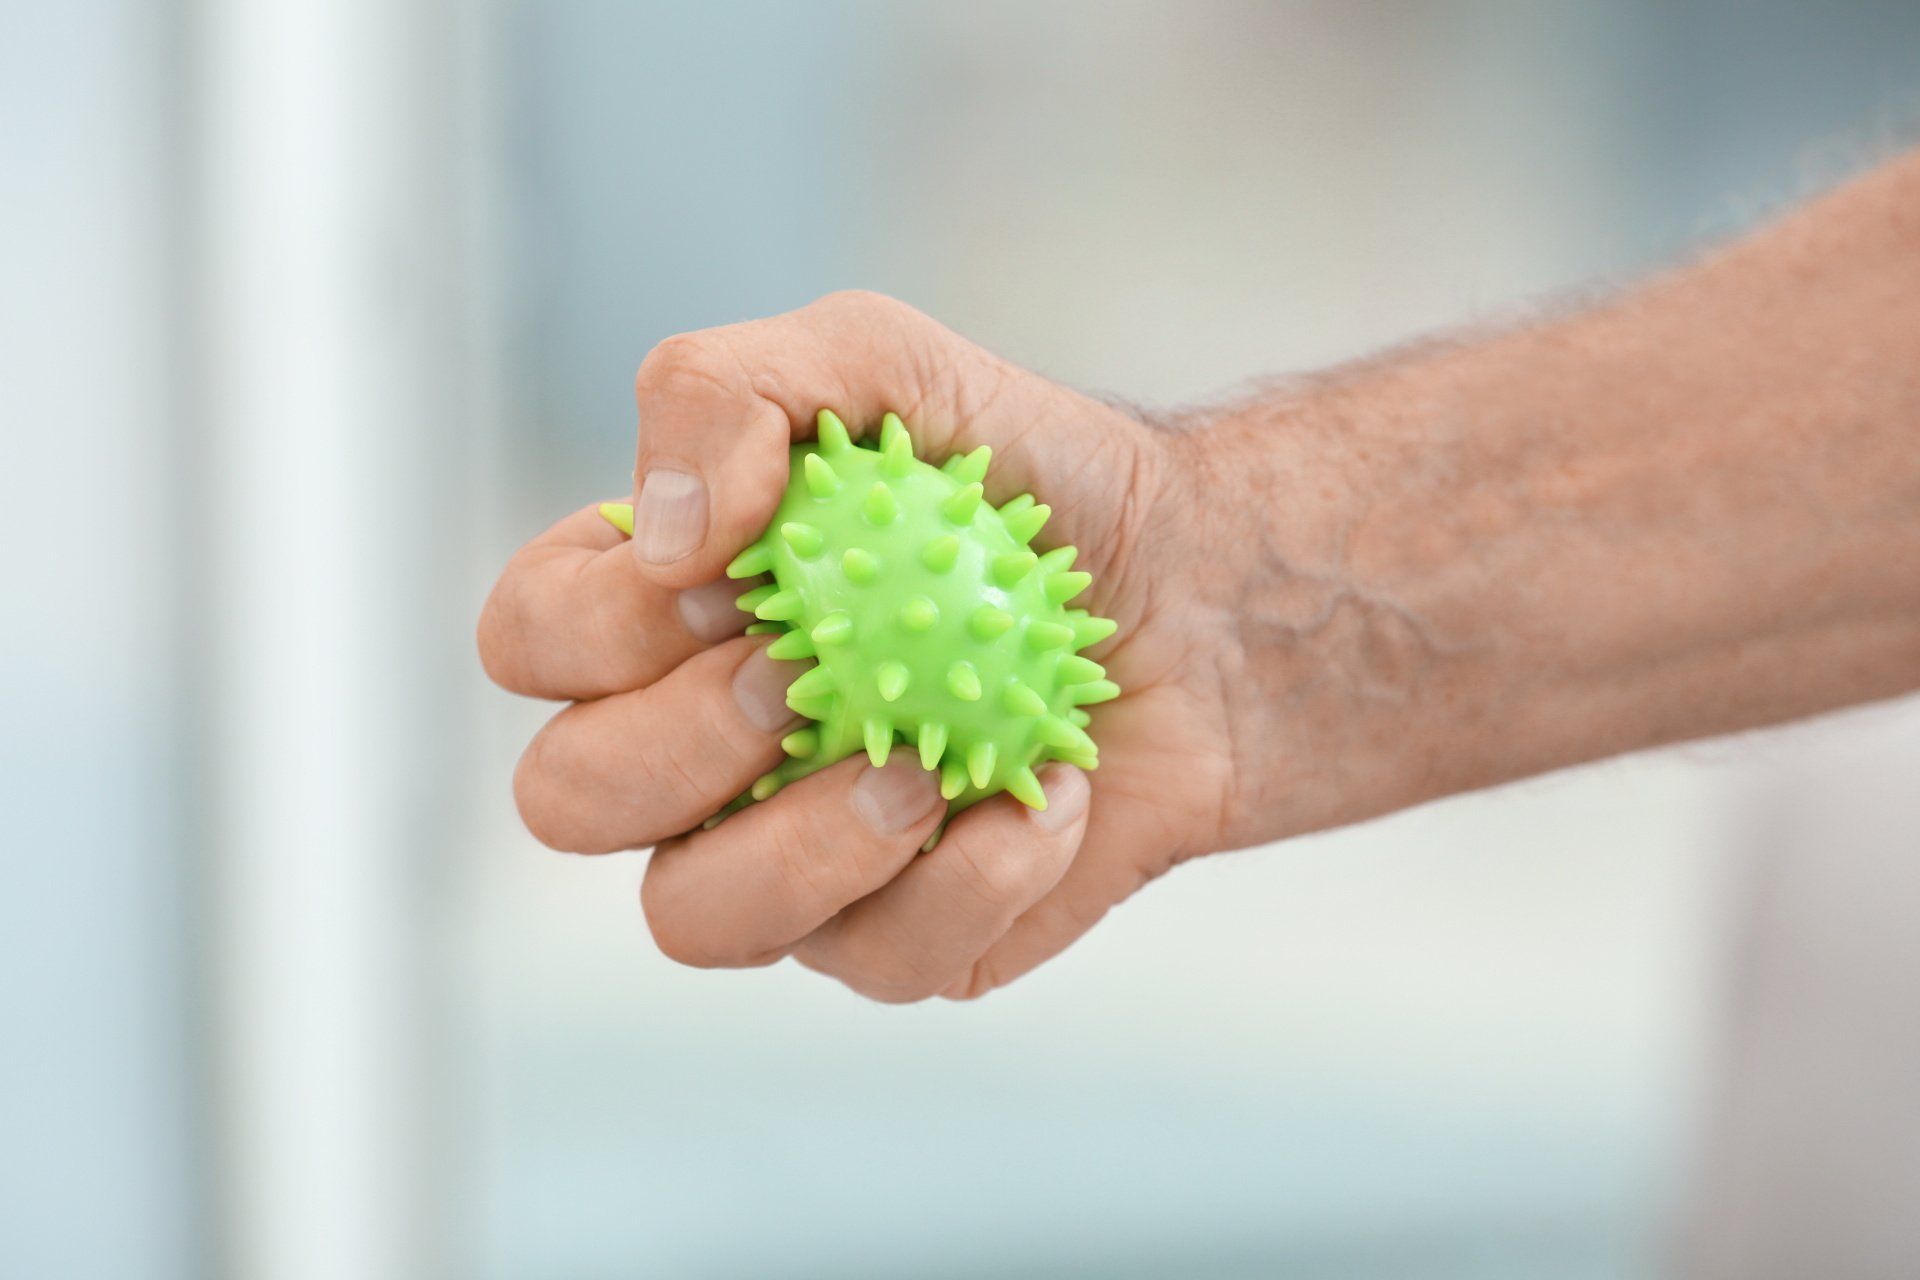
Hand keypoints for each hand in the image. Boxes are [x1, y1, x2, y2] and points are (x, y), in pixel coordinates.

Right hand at [478, 291, 1284, 999]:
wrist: (1195, 591)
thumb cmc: (1022, 475)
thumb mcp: (881, 363)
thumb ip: (729, 388)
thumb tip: (663, 536)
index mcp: (657, 612)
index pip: (529, 639)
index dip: (594, 627)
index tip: (729, 583)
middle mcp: (691, 746)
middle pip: (565, 798)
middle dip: (675, 744)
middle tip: (800, 678)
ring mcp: (783, 854)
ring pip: (692, 918)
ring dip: (804, 847)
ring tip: (929, 771)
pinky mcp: (895, 937)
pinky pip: (877, 961)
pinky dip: (974, 880)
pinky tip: (1052, 801)